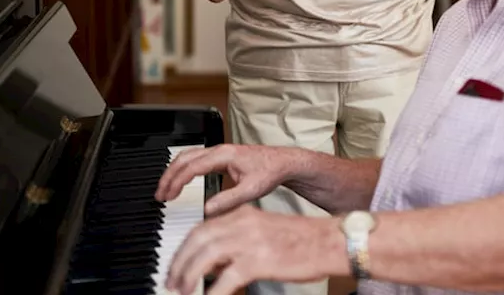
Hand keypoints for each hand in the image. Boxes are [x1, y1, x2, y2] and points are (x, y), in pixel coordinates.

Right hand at [155, 144, 294, 215]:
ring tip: (165, 190)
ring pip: (187, 156)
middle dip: (168, 176)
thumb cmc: (270, 172)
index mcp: (224, 155)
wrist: (283, 162)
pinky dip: (182, 169)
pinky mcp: (220, 156)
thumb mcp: (251, 190)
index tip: (168, 196)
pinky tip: (180, 182)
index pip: (191, 166)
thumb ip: (229, 200)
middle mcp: (219, 150)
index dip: (176, 182)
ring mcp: (219, 152)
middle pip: (184, 158)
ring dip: (173, 172)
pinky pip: (194, 159)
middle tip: (159, 195)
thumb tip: (207, 209)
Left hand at [166, 206, 341, 294]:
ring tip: (182, 291)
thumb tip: (213, 263)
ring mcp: (250, 242)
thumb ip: (237, 242)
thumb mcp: (264, 233)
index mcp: (243, 215)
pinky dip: (212, 292)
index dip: (184, 248)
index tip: (176, 264)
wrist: (331, 241)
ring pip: (205, 257)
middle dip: (179, 263)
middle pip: (197, 240)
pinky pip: (226, 280)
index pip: (201, 228)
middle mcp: (243, 224)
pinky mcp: (259, 261)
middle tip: (171, 282)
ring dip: (188, 276)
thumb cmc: (304, 241)